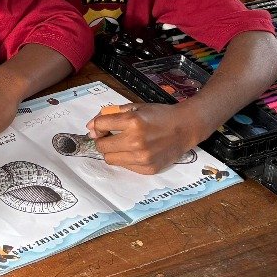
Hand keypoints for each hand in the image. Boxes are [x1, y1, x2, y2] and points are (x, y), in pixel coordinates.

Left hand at [85, 102, 203, 173]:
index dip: (97, 126)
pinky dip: (125, 159)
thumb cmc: (159, 115)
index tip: (101, 127)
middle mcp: (136, 141)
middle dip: (101, 140)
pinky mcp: (148, 169)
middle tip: (109, 136)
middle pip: (102, 146)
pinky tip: (135, 151)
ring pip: (110, 159)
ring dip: (111, 151)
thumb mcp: (135, 107)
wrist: (185, 128)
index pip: (100, 126)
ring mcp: (142, 158)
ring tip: (122, 144)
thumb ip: (111, 114)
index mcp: (132, 121)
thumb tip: (90, 127)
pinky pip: (125, 166)